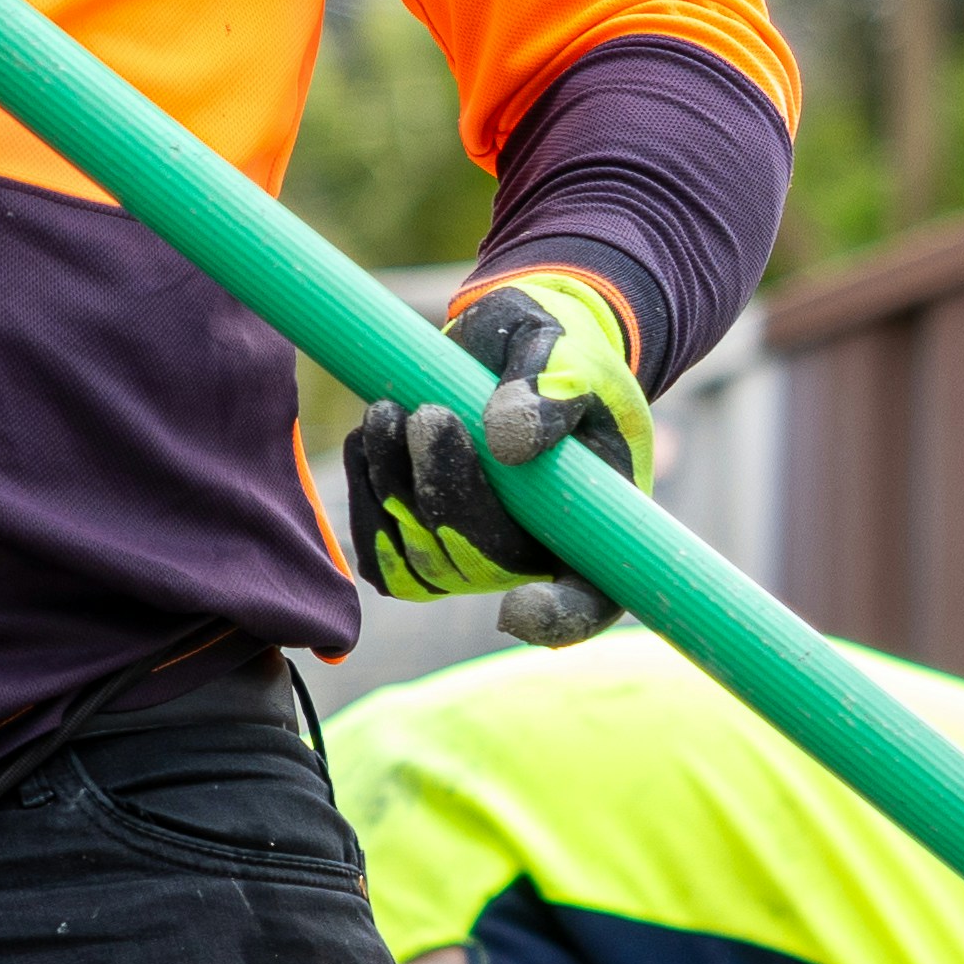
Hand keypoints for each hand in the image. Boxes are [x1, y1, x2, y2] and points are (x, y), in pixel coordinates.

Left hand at [336, 268, 647, 639]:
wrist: (510, 344)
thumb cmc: (559, 350)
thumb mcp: (570, 352)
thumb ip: (553, 387)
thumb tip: (508, 441)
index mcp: (598, 525)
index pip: (591, 601)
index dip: (558, 618)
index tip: (518, 608)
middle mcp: (538, 558)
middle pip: (485, 569)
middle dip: (447, 499)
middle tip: (429, 415)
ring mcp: (475, 557)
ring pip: (424, 562)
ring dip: (394, 490)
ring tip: (388, 412)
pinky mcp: (423, 542)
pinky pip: (383, 554)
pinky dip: (366, 499)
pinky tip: (368, 439)